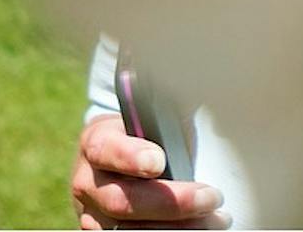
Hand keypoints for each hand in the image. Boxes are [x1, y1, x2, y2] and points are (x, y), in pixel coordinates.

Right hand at [72, 113, 230, 228]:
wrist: (123, 157)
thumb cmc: (147, 131)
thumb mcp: (153, 112)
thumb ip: (169, 105)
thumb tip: (202, 85)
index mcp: (96, 140)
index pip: (106, 149)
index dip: (131, 157)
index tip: (159, 161)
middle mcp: (87, 181)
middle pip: (121, 201)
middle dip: (171, 202)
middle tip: (210, 197)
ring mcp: (93, 215)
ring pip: (128, 230)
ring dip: (176, 227)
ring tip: (216, 218)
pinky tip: (198, 228)